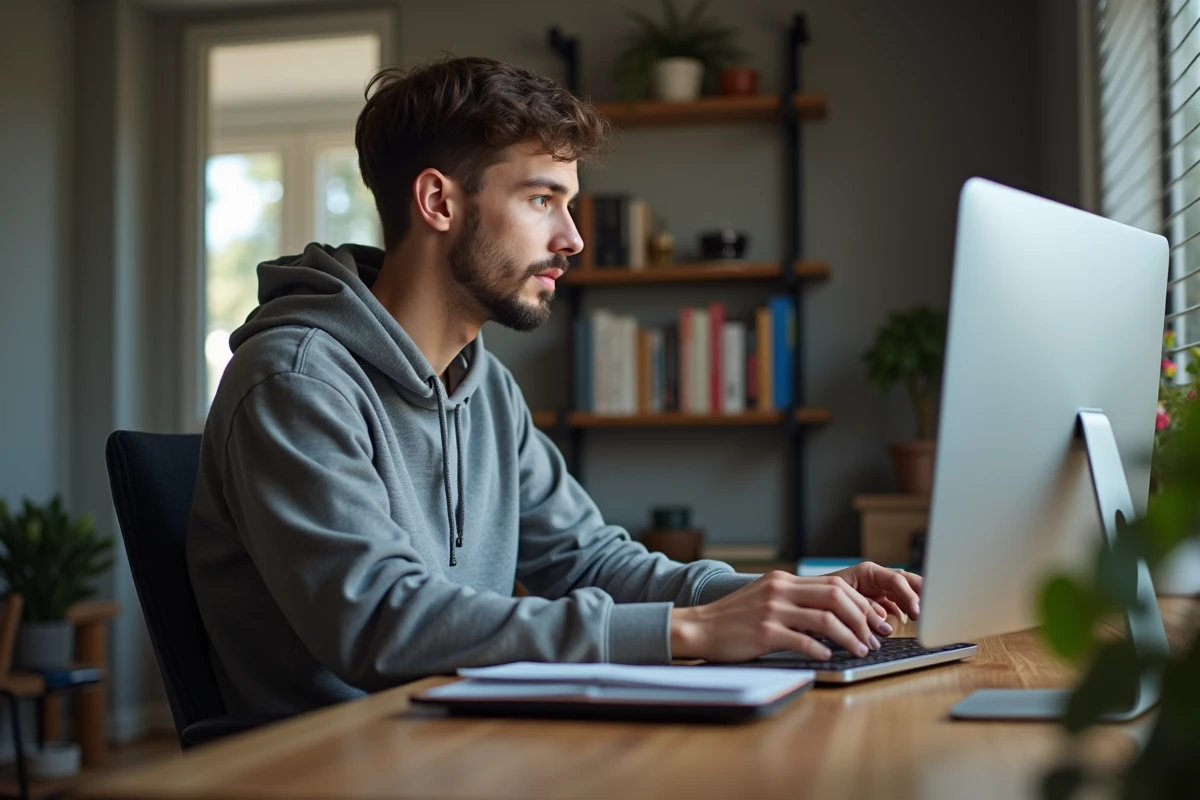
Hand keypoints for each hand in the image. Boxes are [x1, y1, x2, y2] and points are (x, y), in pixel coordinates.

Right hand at [669, 569, 898, 662]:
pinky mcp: (764, 632)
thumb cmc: (733, 619)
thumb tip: (832, 614)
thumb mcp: (765, 598)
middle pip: (836, 596)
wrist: (698, 627)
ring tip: (860, 650)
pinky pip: (803, 641)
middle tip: (875, 637)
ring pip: (826, 619)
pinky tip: (829, 656)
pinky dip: (821, 649)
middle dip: (862, 618)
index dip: (860, 604)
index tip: (873, 621)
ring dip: (850, 637)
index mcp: (783, 580)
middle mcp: (780, 590)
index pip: (834, 584)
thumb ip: (794, 600)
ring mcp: (772, 610)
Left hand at [828, 562, 921, 621]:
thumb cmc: (822, 593)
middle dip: (920, 594)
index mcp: (869, 572)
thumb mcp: (842, 596)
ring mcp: (878, 589)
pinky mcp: (877, 601)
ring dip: (913, 604)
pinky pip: (896, 605)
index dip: (909, 596)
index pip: (897, 580)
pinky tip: (908, 619)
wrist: (811, 599)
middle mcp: (876, 579)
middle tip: (929, 611)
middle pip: (907, 582)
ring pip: (903, 593)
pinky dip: (903, 612)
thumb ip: (864, 606)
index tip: (917, 611)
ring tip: (922, 616)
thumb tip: (884, 620)